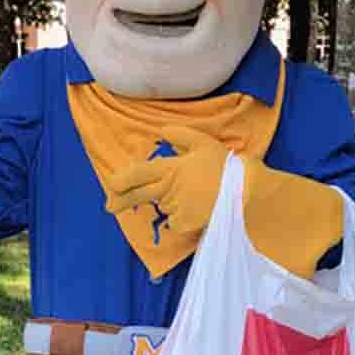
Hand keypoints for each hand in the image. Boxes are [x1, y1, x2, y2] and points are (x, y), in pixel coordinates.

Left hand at [105, 126, 228, 235]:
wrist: (245, 192)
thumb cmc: (225, 165)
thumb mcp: (204, 142)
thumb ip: (180, 135)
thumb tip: (162, 130)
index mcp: (171, 168)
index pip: (139, 173)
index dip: (122, 179)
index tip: (110, 184)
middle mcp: (169, 189)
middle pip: (139, 196)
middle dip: (121, 201)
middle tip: (109, 207)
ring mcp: (176, 207)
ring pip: (165, 205)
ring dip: (170, 201)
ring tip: (194, 195)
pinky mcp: (186, 223)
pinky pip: (176, 221)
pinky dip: (181, 217)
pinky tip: (196, 208)